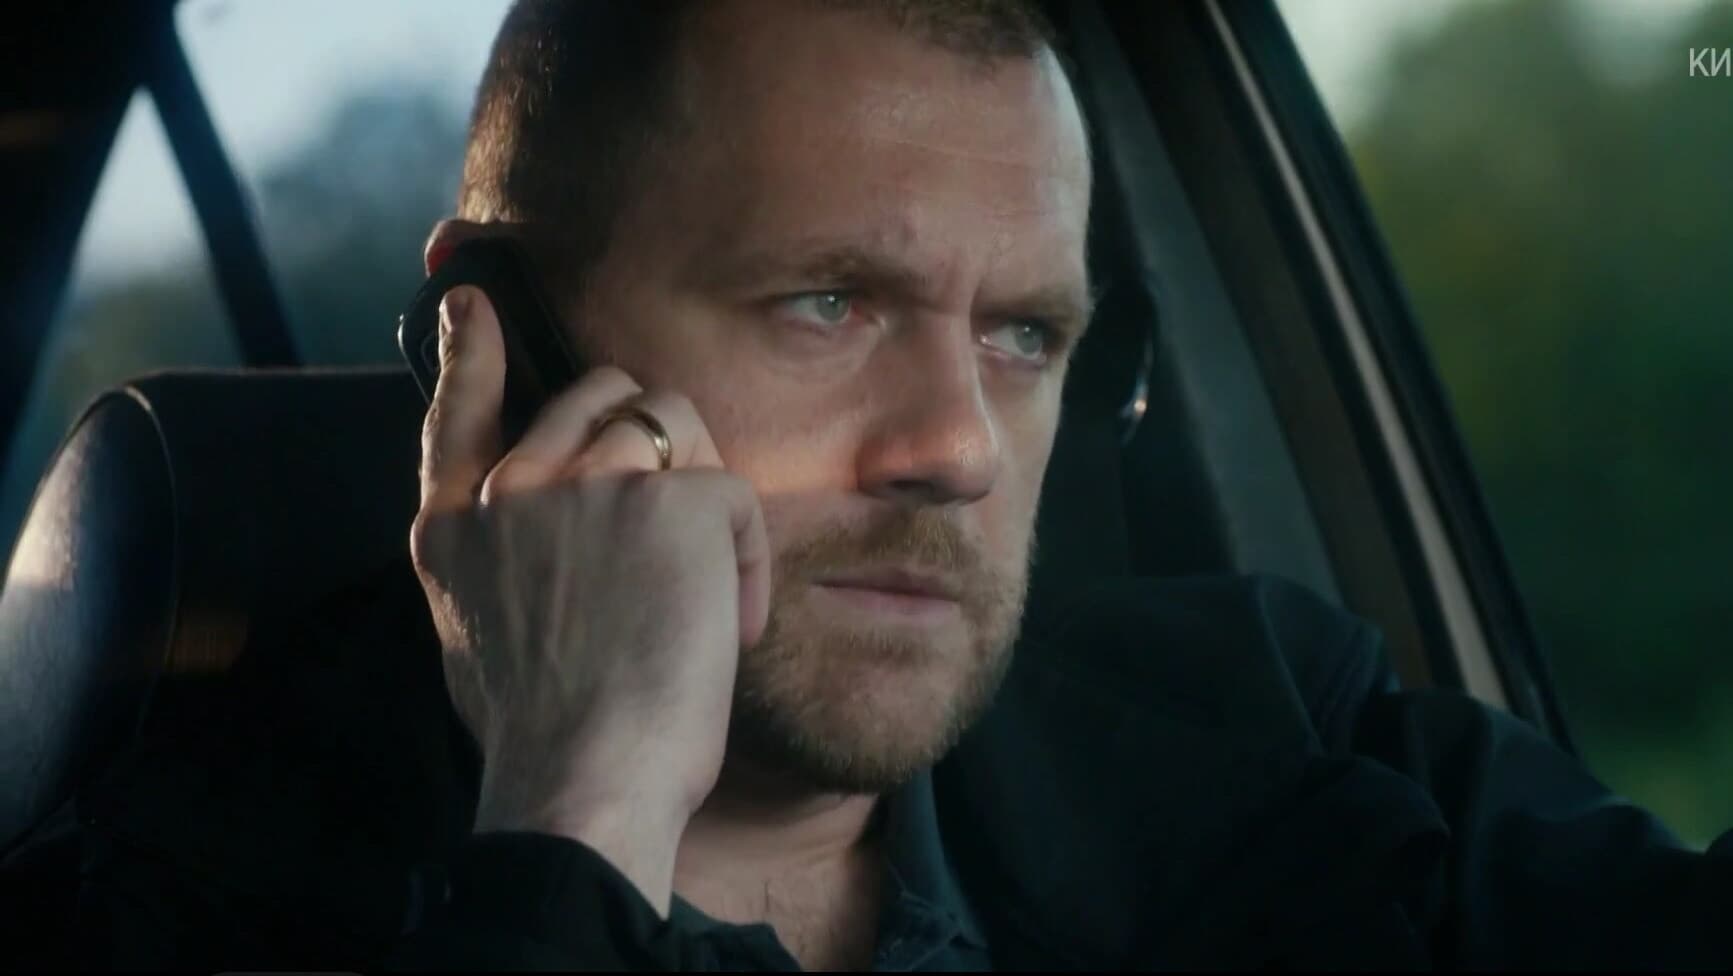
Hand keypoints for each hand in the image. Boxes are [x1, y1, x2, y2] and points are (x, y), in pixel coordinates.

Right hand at [408, 285, 770, 912]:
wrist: (581, 783)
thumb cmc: (545, 737)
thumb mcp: (475, 635)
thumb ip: (496, 558)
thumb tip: (530, 528)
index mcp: (455, 526)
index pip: (460, 410)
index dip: (471, 351)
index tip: (476, 301)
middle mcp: (510, 487)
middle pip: (601, 394)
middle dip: (650, 441)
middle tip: (675, 534)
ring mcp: (584, 481)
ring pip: (673, 418)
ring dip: (703, 496)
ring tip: (704, 595)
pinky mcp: (665, 498)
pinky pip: (732, 491)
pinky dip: (747, 562)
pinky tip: (728, 628)